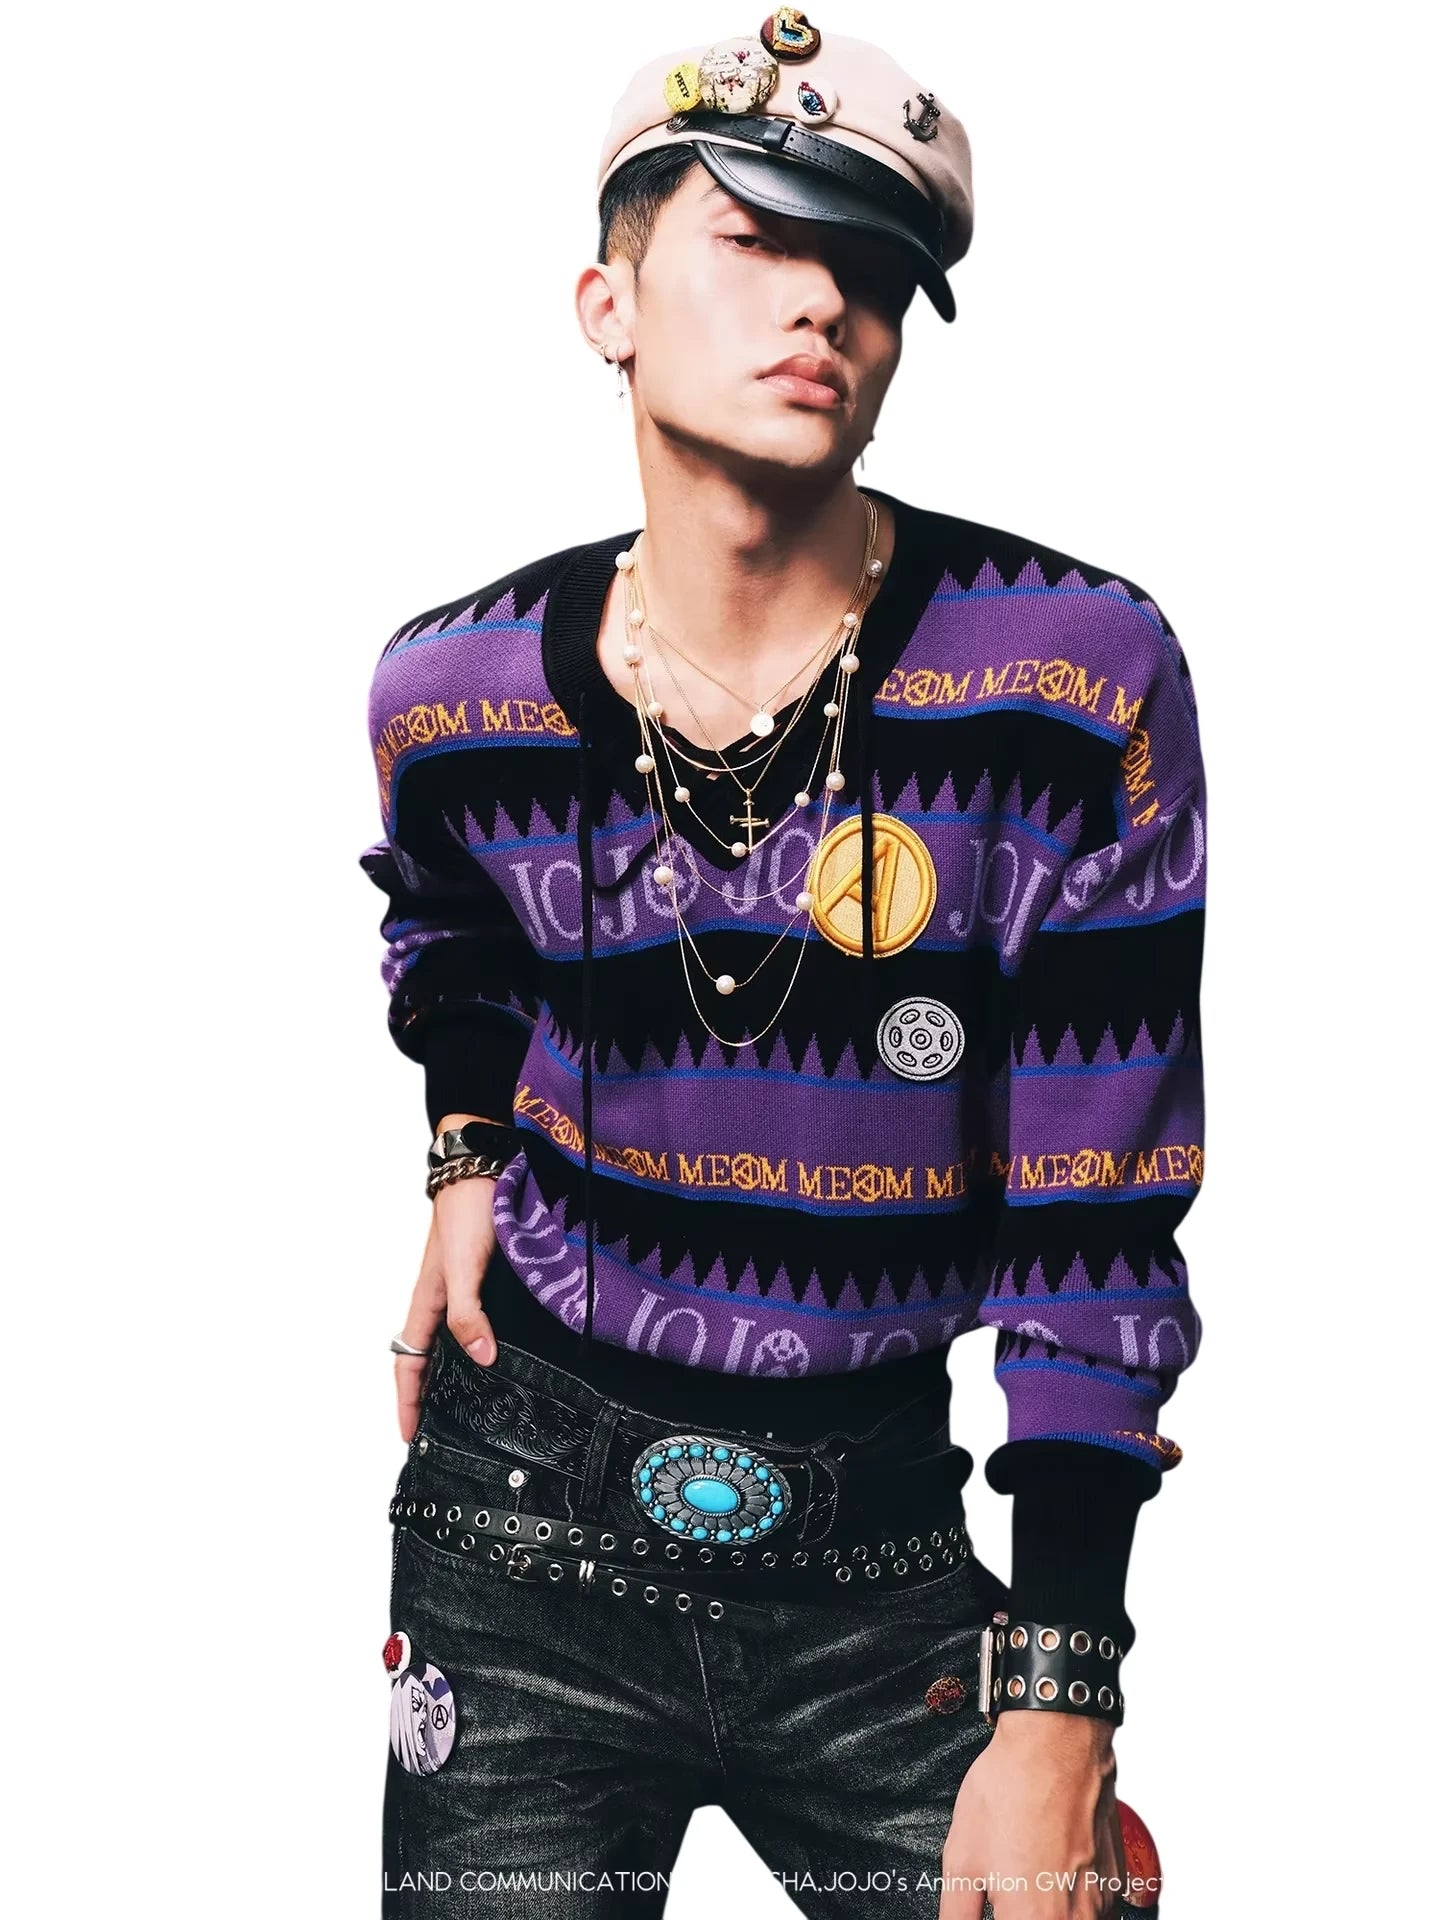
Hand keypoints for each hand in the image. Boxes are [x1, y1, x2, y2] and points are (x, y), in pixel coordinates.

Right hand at [393, 1175, 498, 1442]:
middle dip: (427, 1396)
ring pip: (450, 1341)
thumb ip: (468, 1311)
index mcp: (427, 1301)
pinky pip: (474, 1321)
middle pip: (426, 1358)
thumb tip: (482, 1358)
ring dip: (452, 1373)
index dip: (408, 1402)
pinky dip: (478, 1344)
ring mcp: (461, 1286)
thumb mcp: (464, 1266)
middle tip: (439, 1432)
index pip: (408, 1364)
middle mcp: (441, 1298)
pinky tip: (500, 1352)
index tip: (409, 1437)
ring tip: (468, 1404)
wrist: (483, 1164)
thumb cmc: (467, 1210)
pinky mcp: (484, 1275)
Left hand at [940, 1712, 1126, 1917]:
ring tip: (1030, 1870)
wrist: (1056, 1741)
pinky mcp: (1118, 1884)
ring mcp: (1103, 1904)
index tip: (996, 1909)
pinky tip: (1053, 1866)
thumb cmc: (1012, 1789)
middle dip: (1021, 1910)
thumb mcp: (960, 1858)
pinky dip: (1072, 1898)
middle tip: (1008, 1888)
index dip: (999, 1917)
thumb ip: (957, 1915)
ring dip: (1049, 1908)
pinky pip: (1094, 1910)